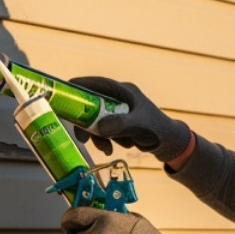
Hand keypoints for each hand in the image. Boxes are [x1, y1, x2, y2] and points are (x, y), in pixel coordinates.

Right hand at [71, 77, 191, 161]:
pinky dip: (104, 140)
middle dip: (87, 123)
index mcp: (124, 91)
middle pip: (92, 105)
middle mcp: (119, 98)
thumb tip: (98, 127)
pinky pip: (104, 130)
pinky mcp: (119, 123)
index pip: (97, 84)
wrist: (170, 144)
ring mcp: (119, 111)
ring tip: (106, 149)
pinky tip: (112, 149)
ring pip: (96, 120)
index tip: (64, 93)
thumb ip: (120, 124)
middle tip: (83, 139)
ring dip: (97, 136)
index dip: (79, 87)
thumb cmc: (158, 130)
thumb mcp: (139, 126)